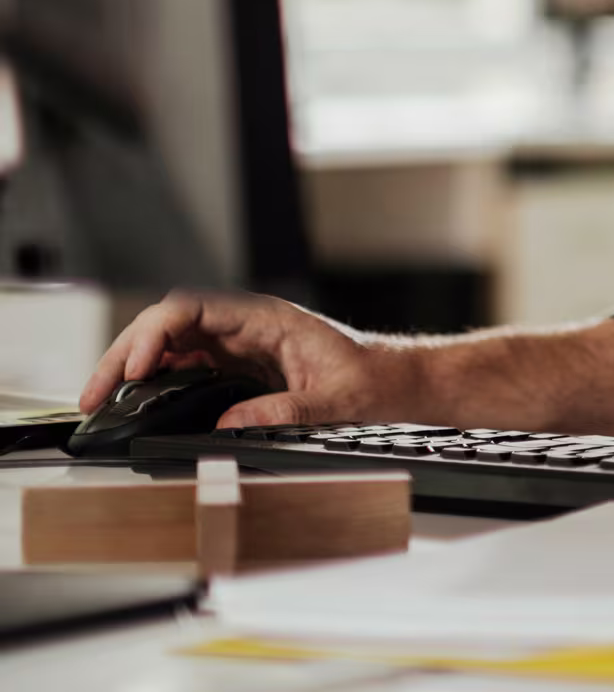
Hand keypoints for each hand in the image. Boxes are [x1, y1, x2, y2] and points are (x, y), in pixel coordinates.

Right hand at [80, 290, 413, 428]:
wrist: (395, 382)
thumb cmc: (374, 379)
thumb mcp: (335, 400)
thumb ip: (284, 409)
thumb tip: (227, 425)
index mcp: (268, 319)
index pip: (194, 308)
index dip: (157, 332)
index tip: (137, 366)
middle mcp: (248, 325)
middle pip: (170, 324)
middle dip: (127, 352)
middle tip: (97, 392)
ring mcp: (241, 343)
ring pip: (172, 342)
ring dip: (135, 366)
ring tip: (104, 398)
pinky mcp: (239, 365)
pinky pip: (187, 362)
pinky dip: (156, 378)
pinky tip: (138, 397)